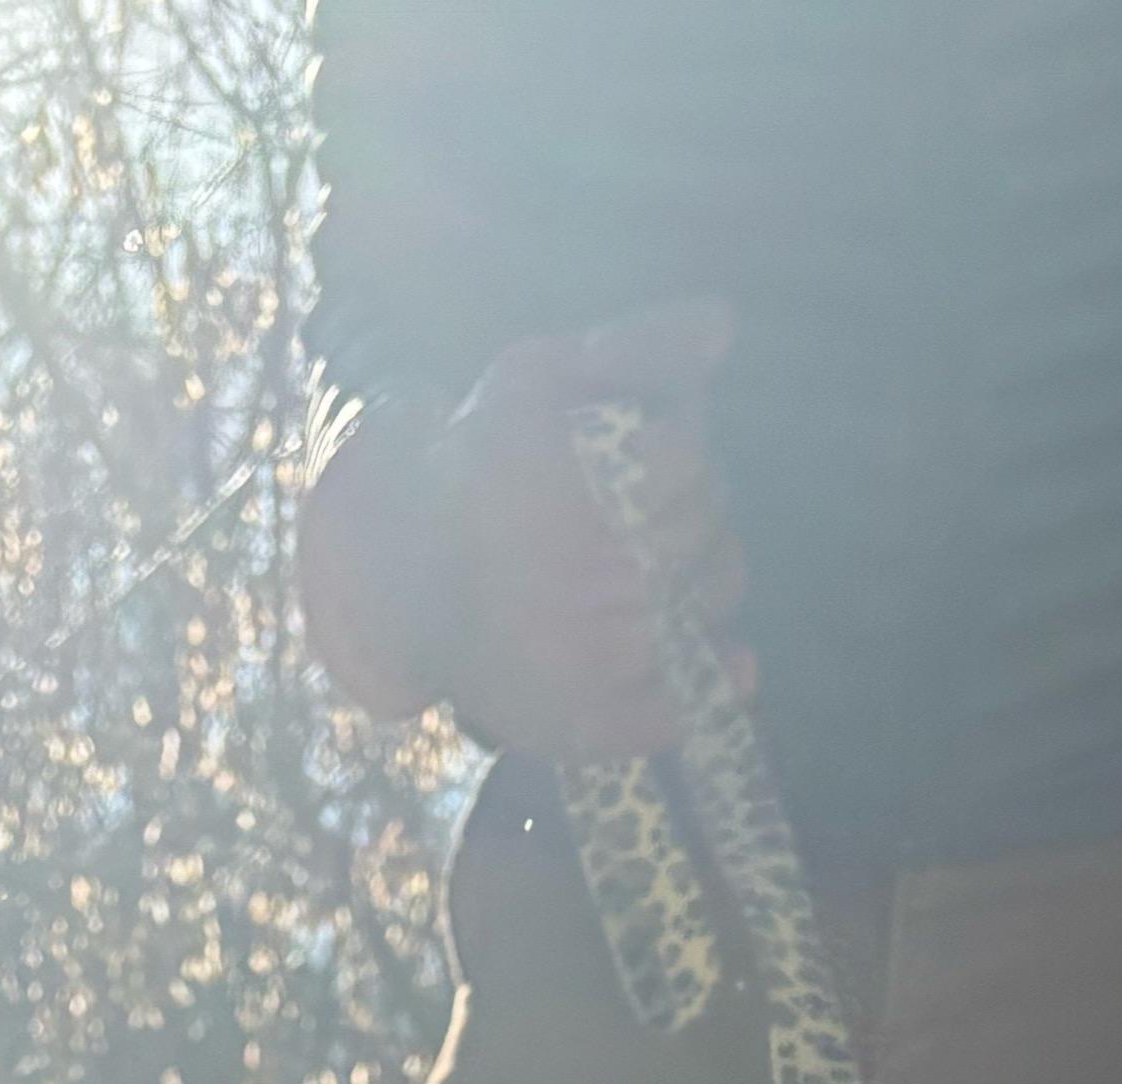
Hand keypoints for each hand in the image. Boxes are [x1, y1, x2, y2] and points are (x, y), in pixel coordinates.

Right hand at [300, 295, 743, 756]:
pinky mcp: (588, 722)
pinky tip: (721, 658)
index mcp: (571, 488)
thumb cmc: (474, 467)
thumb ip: (630, 345)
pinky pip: (680, 708)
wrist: (399, 577)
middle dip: (699, 515)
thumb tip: (723, 323)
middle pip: (706, 537)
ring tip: (663, 567)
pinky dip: (712, 679)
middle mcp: (588, 578)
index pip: (688, 463)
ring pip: (702, 612)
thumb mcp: (534, 379)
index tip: (658, 456)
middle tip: (662, 514)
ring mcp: (592, 660)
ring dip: (703, 583)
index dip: (685, 454)